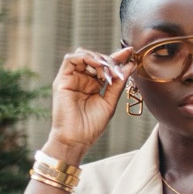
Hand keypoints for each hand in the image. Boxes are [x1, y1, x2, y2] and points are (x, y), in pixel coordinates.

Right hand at [44, 46, 131, 163]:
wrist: (76, 140)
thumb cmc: (91, 126)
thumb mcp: (110, 102)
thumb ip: (118, 83)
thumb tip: (130, 65)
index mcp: (93, 85)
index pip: (105, 66)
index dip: (117, 58)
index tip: (130, 53)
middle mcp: (82, 79)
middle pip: (95, 58)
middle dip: (109, 60)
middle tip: (119, 69)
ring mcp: (71, 79)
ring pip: (83, 54)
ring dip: (98, 58)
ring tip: (109, 70)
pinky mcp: (62, 79)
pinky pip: (71, 59)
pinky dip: (86, 57)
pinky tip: (98, 66)